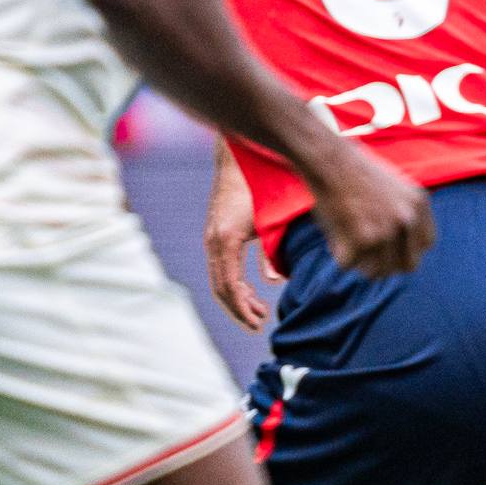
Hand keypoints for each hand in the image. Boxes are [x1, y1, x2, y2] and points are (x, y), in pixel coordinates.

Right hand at [203, 154, 280, 330]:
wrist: (239, 161)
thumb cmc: (260, 188)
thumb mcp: (271, 222)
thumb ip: (272, 253)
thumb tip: (273, 283)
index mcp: (226, 241)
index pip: (228, 287)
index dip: (242, 309)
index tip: (258, 324)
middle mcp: (214, 242)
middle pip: (220, 288)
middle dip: (239, 310)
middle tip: (259, 324)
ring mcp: (212, 238)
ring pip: (219, 279)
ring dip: (238, 298)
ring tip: (259, 311)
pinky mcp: (217, 235)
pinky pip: (221, 268)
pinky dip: (235, 283)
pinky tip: (252, 290)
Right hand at [302, 142, 432, 277]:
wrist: (328, 158)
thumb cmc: (353, 171)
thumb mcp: (395, 186)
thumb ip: (405, 214)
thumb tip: (402, 250)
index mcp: (419, 203)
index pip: (427, 244)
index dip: (408, 250)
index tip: (392, 249)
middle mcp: (407, 219)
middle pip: (407, 265)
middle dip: (388, 264)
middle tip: (368, 254)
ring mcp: (386, 231)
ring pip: (377, 272)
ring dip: (361, 261)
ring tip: (347, 240)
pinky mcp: (362, 240)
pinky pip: (349, 265)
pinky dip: (338, 253)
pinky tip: (335, 233)